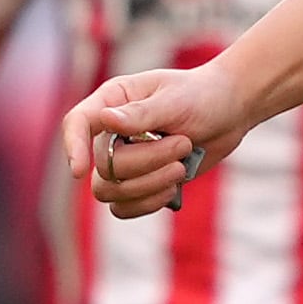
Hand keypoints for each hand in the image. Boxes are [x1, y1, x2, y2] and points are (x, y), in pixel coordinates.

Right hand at [60, 65, 247, 222]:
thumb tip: (106, 119)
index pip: (77, 123)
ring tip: (181, 165)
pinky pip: (125, 208)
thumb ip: (141, 113)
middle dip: (147, 162)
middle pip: (104, 166)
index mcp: (112, 101)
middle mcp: (111, 132)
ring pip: (112, 192)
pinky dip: (150, 202)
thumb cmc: (202, 95)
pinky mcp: (138, 183)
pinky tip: (174, 186)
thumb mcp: (175, 99)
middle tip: (183, 143)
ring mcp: (123, 160)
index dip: (74, 147)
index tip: (80, 171)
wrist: (229, 112)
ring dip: (150, 185)